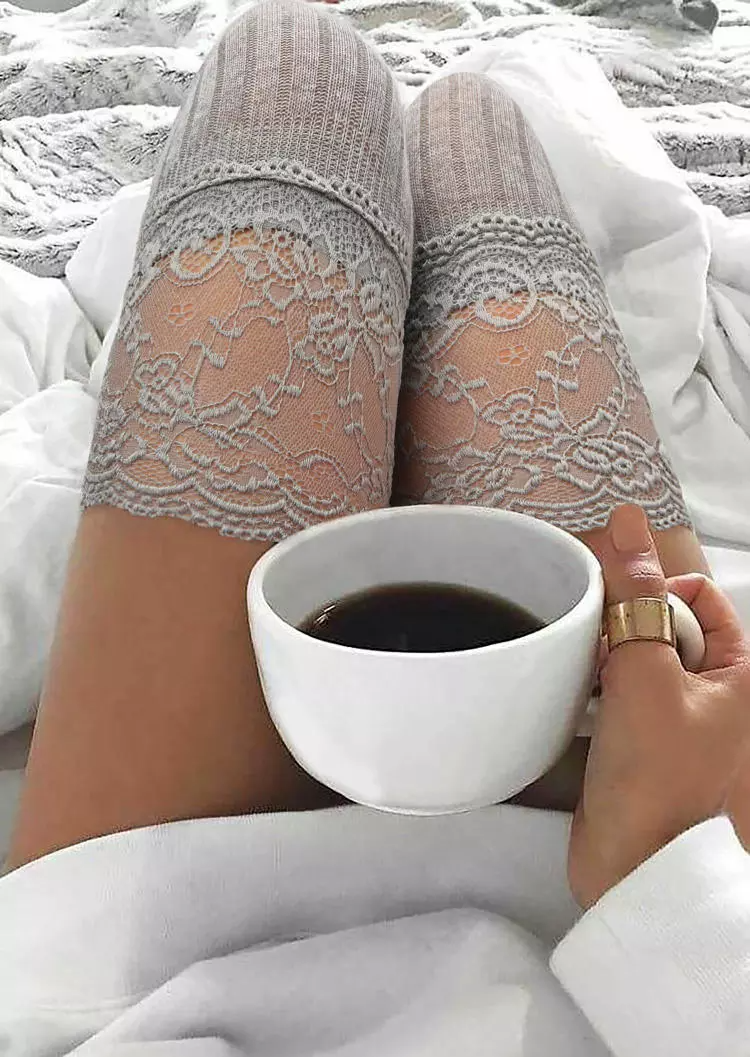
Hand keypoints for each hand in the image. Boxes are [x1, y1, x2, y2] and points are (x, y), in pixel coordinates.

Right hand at [569, 505, 749, 908]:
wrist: (632, 873)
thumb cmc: (655, 778)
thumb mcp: (644, 675)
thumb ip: (634, 596)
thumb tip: (628, 519)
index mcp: (743, 675)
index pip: (700, 599)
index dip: (657, 594)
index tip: (617, 612)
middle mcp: (718, 696)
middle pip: (665, 626)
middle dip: (625, 629)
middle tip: (598, 652)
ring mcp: (680, 724)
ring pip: (637, 661)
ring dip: (607, 660)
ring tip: (586, 679)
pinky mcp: (644, 747)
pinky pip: (619, 696)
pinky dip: (598, 691)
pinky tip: (577, 701)